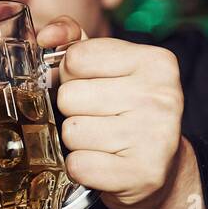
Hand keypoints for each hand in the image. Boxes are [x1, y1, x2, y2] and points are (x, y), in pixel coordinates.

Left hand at [38, 17, 197, 208]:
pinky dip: (81, 168)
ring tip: (101, 141)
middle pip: (69, 96)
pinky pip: (78, 165)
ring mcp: (155, 135)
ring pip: (71, 131)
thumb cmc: (124, 110)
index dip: (70, 75)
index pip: (76, 58)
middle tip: (97, 119)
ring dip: (76, 141)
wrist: (156, 170)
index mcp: (155, 61)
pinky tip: (103, 164)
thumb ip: (73, 40)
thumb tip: (46, 34)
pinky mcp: (143, 173)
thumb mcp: (105, 67)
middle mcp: (161, 95)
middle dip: (73, 110)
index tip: (92, 86)